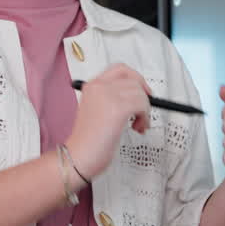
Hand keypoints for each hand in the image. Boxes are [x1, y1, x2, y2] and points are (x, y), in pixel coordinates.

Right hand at [65, 64, 151, 179]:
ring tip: (137, 125)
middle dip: (143, 96)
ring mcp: (108, 95)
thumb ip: (113, 99)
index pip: (120, 69)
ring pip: (140, 93)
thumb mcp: (97, 111)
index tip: (142, 92)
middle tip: (143, 111)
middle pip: (134, 79)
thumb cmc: (88, 141)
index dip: (136, 78)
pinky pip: (143, 104)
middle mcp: (99, 86)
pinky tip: (138, 128)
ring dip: (145, 110)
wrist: (79, 156)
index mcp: (92, 86)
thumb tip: (138, 95)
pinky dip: (145, 117)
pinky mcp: (118, 108)